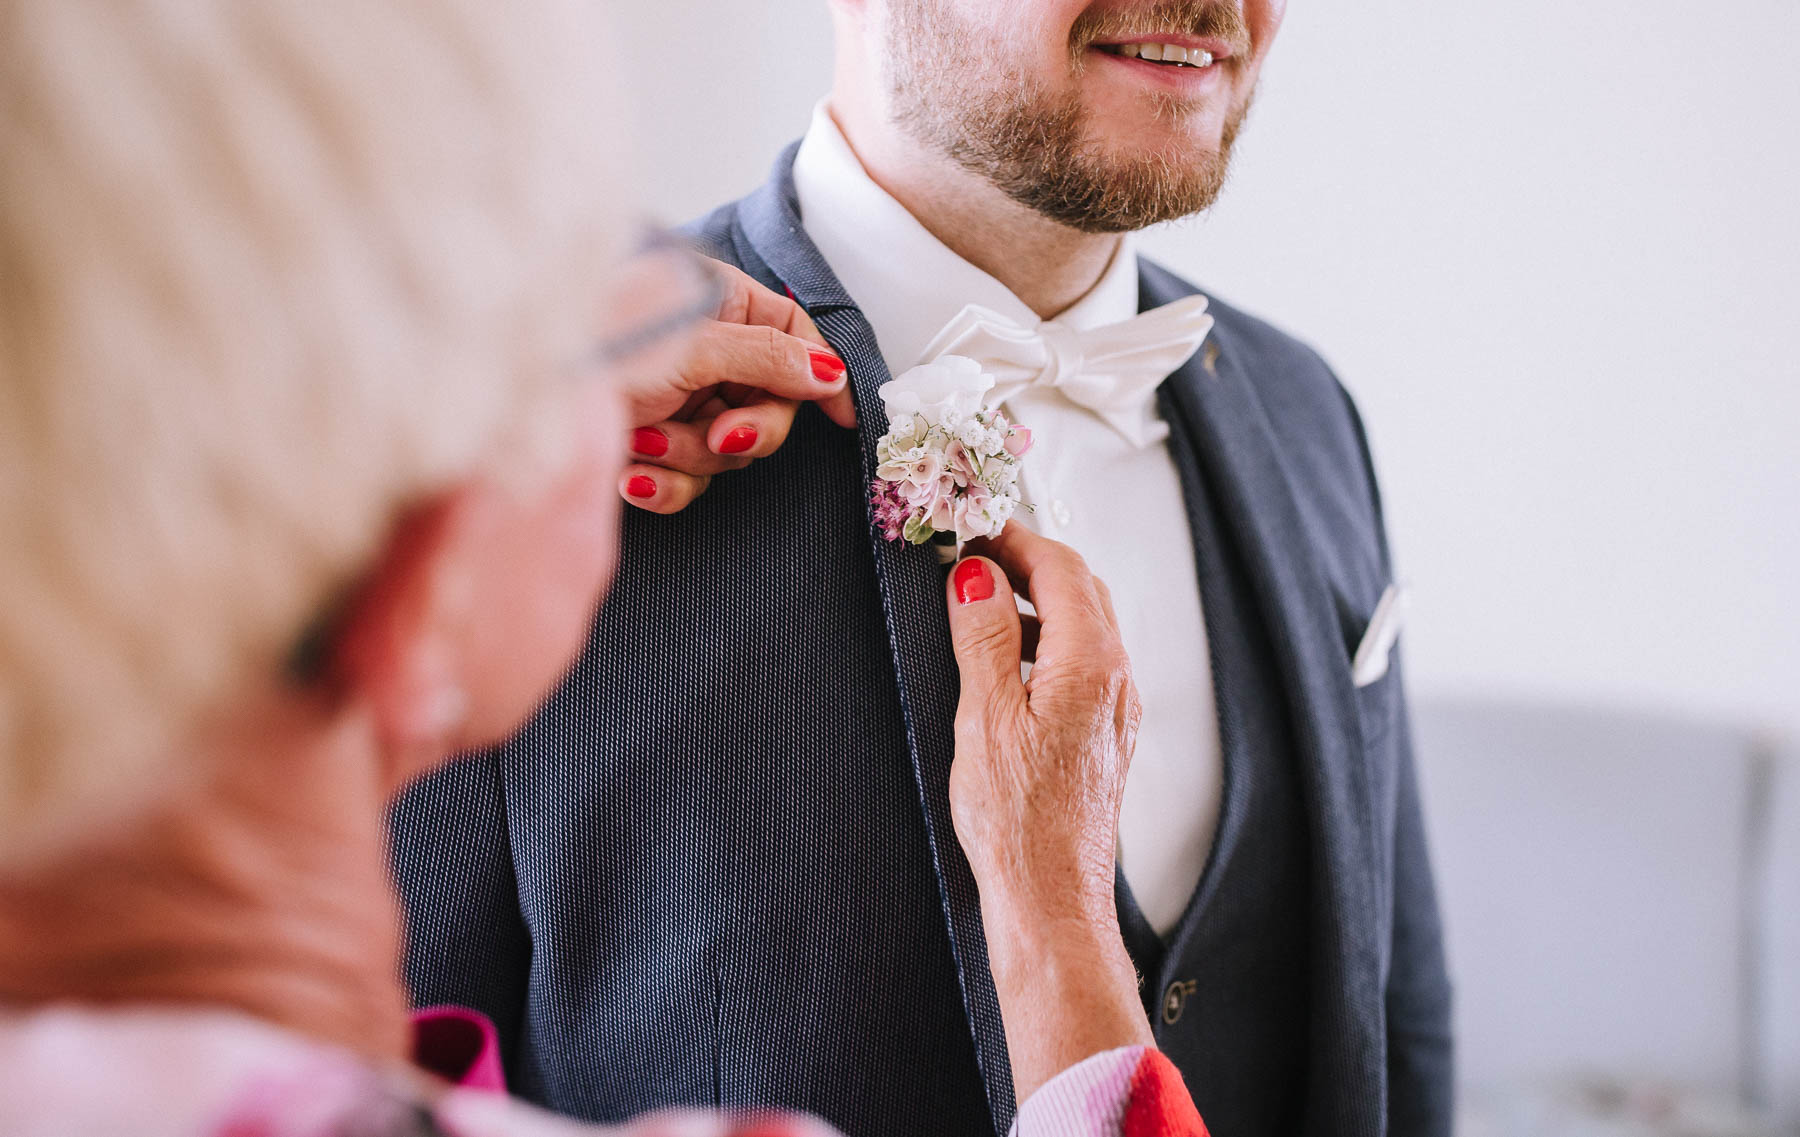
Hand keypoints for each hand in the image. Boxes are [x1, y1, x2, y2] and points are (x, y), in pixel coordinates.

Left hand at [614, 260, 854, 513]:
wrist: (511, 395)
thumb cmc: (597, 341)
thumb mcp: (691, 343)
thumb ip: (766, 356)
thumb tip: (829, 372)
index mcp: (718, 304)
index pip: (793, 335)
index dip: (821, 375)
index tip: (845, 419)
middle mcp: (702, 351)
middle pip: (770, 404)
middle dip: (745, 430)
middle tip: (721, 438)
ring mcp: (677, 401)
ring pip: (726, 452)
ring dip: (688, 456)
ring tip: (642, 439)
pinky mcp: (649, 447)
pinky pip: (686, 482)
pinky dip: (663, 485)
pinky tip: (630, 477)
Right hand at [943, 523, 1153, 1101]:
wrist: (1053, 903)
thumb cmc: (1021, 825)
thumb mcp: (984, 716)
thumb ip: (981, 636)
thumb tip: (975, 576)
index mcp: (1091, 664)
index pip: (1059, 568)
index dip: (1014, 537)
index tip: (972, 524)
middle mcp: (1116, 681)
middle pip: (1080, 589)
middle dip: (1027, 561)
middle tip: (973, 550)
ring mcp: (1115, 710)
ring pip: (1082, 626)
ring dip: (1034, 601)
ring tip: (976, 601)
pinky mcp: (1102, 738)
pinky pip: (1079, 665)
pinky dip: (1041, 642)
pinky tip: (1001, 663)